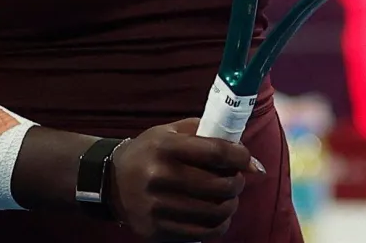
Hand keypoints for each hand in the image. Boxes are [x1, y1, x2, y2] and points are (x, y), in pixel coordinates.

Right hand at [109, 119, 255, 240]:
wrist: (112, 181)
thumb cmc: (152, 151)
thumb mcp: (174, 132)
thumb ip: (212, 137)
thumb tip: (253, 162)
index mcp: (166, 147)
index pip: (216, 152)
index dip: (240, 156)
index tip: (245, 158)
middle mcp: (159, 177)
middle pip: (219, 186)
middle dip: (237, 183)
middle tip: (236, 179)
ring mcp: (156, 207)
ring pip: (214, 213)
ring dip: (230, 205)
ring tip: (228, 198)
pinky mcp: (156, 230)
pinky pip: (202, 234)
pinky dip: (218, 226)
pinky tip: (218, 216)